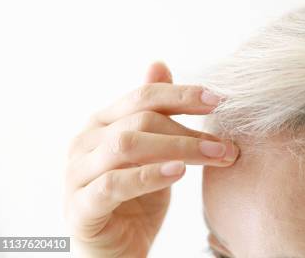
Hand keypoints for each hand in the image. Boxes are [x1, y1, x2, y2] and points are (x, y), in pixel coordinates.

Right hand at [65, 62, 236, 256]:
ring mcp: (77, 174)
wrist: (116, 250)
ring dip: (179, 148)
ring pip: (128, 146)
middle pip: (140, 120)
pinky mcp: (80, 207)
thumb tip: (159, 64)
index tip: (221, 99)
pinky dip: (149, 175)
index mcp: (102, 123)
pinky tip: (179, 172)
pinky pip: (114, 184)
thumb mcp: (152, 152)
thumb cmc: (136, 198)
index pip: (145, 96)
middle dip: (190, 129)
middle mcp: (85, 142)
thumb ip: (155, 113)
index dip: (183, 95)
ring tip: (216, 156)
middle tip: (227, 144)